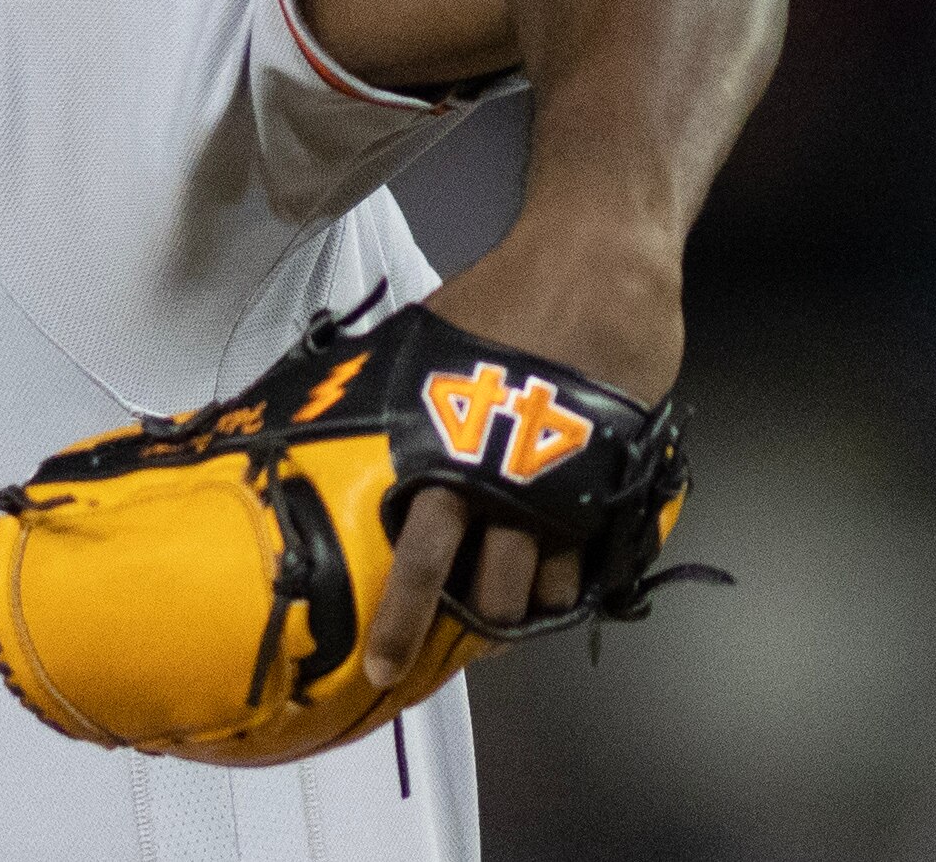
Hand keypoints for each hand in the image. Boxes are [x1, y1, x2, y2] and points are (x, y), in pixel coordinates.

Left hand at [361, 220, 681, 685]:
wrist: (597, 264)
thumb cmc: (502, 294)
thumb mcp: (423, 342)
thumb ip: (387, 394)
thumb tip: (323, 411)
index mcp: (443, 453)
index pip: (416, 561)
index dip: (401, 625)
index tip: (383, 671)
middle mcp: (502, 485)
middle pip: (487, 596)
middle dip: (470, 624)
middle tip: (459, 632)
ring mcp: (564, 489)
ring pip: (541, 588)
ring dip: (521, 601)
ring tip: (507, 595)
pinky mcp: (612, 482)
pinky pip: (589, 560)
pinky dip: (568, 573)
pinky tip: (554, 564)